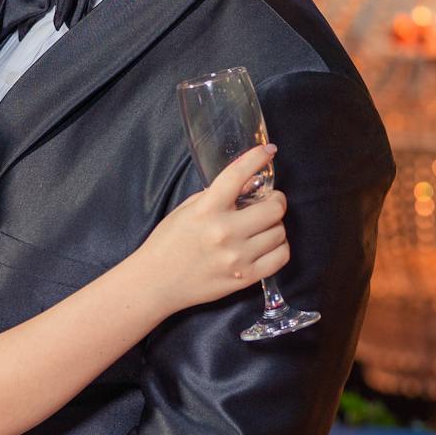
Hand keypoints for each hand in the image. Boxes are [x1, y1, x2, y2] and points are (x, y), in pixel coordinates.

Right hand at [139, 144, 289, 312]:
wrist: (155, 283)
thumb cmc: (167, 243)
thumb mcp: (186, 210)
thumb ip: (216, 195)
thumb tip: (249, 184)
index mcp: (206, 210)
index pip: (238, 175)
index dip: (257, 158)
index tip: (268, 151)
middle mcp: (224, 232)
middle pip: (274, 208)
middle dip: (275, 200)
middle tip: (269, 201)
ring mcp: (236, 257)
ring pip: (280, 232)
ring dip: (275, 226)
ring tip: (263, 226)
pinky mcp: (244, 277)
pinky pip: (281, 257)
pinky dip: (279, 247)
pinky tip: (268, 245)